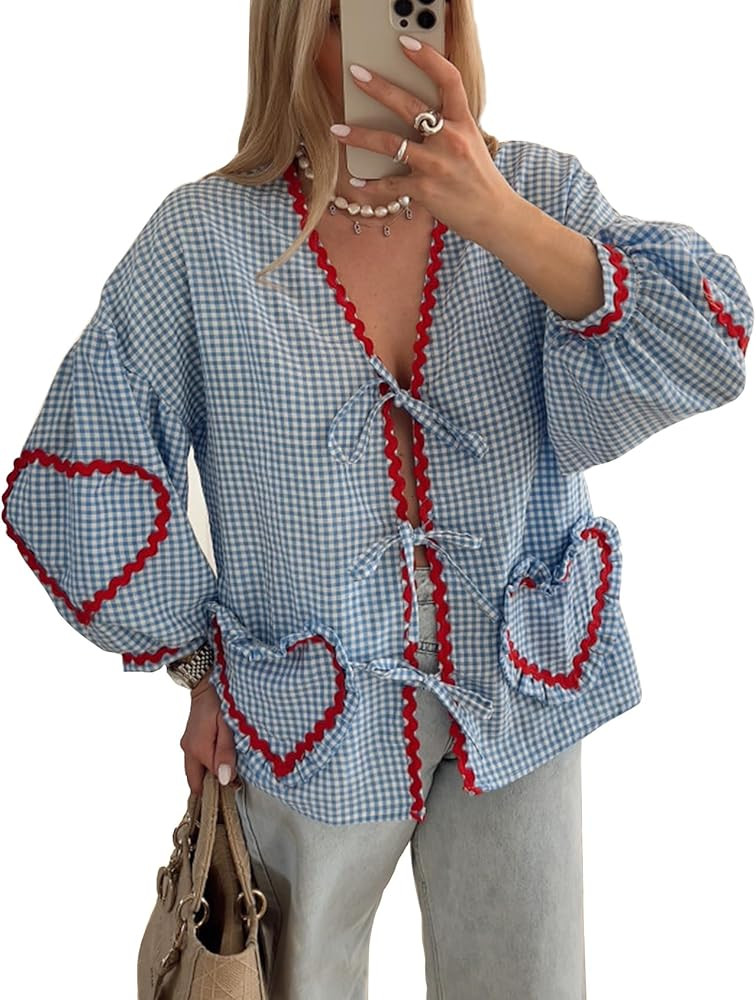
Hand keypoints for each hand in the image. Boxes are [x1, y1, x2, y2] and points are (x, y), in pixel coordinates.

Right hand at [179, 675, 239, 795]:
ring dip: (208, 776)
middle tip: (230, 785)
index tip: (241, 782)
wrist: (206, 682)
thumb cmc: (220, 700)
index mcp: (198, 749)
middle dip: (211, 788)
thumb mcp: (228, 725)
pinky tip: (219, 761)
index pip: (212, 779)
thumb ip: (226, 752)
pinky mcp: (189, 740)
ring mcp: (187, 745)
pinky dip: (206, 766)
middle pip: (196, 782)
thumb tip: (224, 779)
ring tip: (227, 772)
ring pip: (195, 772)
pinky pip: (195, 761)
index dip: (226, 782)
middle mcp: (188, 750)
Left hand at [329, 34, 516, 245]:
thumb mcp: (471, 142)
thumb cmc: (479, 177)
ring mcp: (435, 165)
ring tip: (337, 129)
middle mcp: (450, 139)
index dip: (427, 58)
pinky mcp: (424, 190)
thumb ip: (448, 125)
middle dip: (378, 87)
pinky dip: (371, 184)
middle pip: (409, 105)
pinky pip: (389, 184)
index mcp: (463, 122)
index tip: (406, 44)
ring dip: (359, 136)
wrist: (494, 215)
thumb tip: (417, 112)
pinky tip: (356, 181)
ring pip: (389, 143)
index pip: (448, 79)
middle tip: (356, 74)